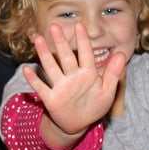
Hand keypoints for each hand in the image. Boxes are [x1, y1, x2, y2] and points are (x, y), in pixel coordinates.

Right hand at [23, 23, 124, 146]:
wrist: (79, 124)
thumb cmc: (94, 106)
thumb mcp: (107, 91)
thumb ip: (113, 73)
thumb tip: (122, 54)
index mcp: (87, 74)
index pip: (86, 54)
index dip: (82, 40)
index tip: (79, 25)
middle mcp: (72, 77)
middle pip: (65, 57)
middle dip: (60, 42)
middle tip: (54, 26)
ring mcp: (61, 87)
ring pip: (51, 67)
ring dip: (44, 54)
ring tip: (38, 39)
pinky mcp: (51, 99)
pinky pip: (41, 87)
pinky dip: (33, 79)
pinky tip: (26, 69)